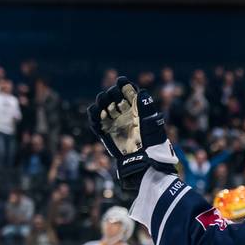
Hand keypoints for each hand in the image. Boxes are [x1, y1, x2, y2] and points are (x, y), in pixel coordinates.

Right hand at [87, 76, 177, 195]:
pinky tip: (95, 112)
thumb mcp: (152, 125)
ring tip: (104, 104)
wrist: (143, 162)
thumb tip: (142, 91)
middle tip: (113, 96)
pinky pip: (95, 120)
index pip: (128, 92)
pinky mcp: (105, 132)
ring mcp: (114, 122)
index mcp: (136, 109)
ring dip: (101, 102)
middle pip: (113, 96)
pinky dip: (93, 115)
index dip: (124, 85)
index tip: (121, 81)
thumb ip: (146, 108)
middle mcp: (124, 114)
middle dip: (111, 93)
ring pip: (103, 105)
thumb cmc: (152, 144)